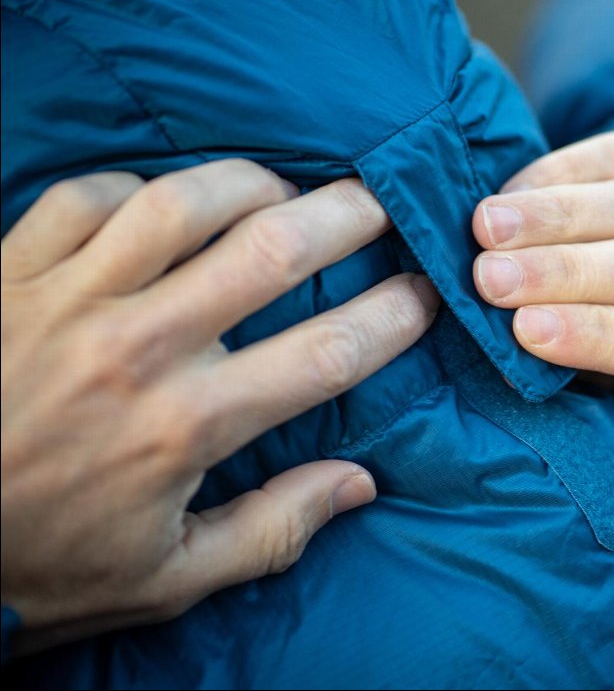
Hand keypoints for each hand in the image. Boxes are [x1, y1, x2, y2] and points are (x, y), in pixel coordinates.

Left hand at [0, 161, 437, 653]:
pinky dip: (137, 188)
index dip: (394, 317)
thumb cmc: (43, 565)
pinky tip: (164, 202)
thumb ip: (273, 530)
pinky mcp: (7, 273)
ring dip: (251, 183)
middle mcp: (138, 350)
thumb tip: (360, 485)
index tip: (425, 296)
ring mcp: (67, 301)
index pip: (327, 356)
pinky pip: (86, 198)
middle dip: (347, 216)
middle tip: (379, 203)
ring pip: (180, 203)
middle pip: (270, 251)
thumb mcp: (168, 578)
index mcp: (186, 426)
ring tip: (283, 188)